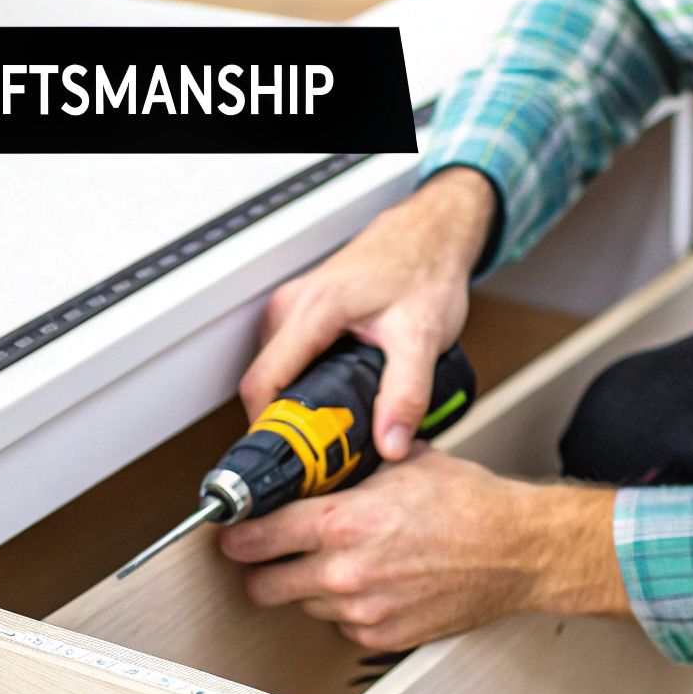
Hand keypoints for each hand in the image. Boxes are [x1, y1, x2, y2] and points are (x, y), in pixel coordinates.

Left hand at [218, 448, 630, 650]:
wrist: (517, 551)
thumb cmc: (470, 505)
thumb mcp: (402, 462)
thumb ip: (350, 465)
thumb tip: (315, 459)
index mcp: (342, 524)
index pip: (254, 539)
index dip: (236, 535)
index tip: (233, 532)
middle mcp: (345, 574)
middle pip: (263, 585)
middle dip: (260, 569)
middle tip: (268, 555)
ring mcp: (363, 611)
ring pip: (302, 605)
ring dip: (307, 586)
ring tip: (336, 562)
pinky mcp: (381, 637)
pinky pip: (340, 624)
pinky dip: (345, 608)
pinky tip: (370, 583)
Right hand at [240, 166, 495, 461]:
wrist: (431, 236)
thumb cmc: (424, 272)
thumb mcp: (423, 337)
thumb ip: (407, 393)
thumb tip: (391, 443)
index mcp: (312, 310)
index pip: (262, 382)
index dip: (270, 427)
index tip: (292, 457)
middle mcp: (292, 306)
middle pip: (264, 381)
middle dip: (287, 422)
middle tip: (321, 454)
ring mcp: (293, 307)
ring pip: (274, 371)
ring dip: (295, 403)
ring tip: (330, 429)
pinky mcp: (302, 311)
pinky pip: (287, 357)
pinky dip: (303, 383)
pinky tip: (333, 398)